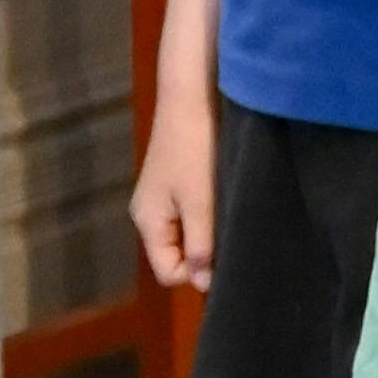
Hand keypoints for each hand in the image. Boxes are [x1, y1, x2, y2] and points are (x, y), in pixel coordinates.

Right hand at [129, 79, 216, 292]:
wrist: (192, 93)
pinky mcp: (177, 178)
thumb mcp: (200, 203)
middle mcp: (149, 212)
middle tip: (229, 231)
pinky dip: (208, 209)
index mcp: (148, 221)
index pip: (168, 272)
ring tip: (228, 210)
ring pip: (187, 231)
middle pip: (177, 253)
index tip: (223, 253)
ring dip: (208, 228)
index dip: (195, 272)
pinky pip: (191, 211)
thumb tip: (202, 283)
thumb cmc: (195, 149)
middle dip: (203, 250)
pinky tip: (223, 194)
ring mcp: (162, 194)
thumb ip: (201, 245)